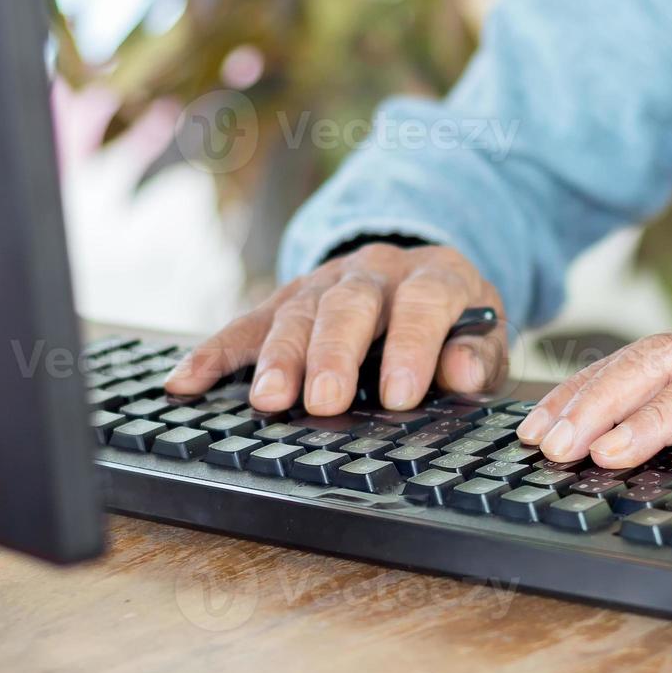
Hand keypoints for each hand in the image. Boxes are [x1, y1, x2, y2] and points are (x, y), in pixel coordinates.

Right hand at [165, 243, 507, 414]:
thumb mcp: (484, 335)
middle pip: (348, 305)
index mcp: (433, 276)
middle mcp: (373, 272)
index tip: (400, 394)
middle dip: (333, 353)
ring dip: (278, 358)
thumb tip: (462, 373)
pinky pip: (244, 326)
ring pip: (296, 313)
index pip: (422, 302)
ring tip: (268, 401)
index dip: (410, 346)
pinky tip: (187, 384)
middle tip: (324, 399)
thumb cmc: (455, 323)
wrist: (423, 280)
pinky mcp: (284, 303)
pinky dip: (214, 355)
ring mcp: (323, 283)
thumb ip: (477, 356)